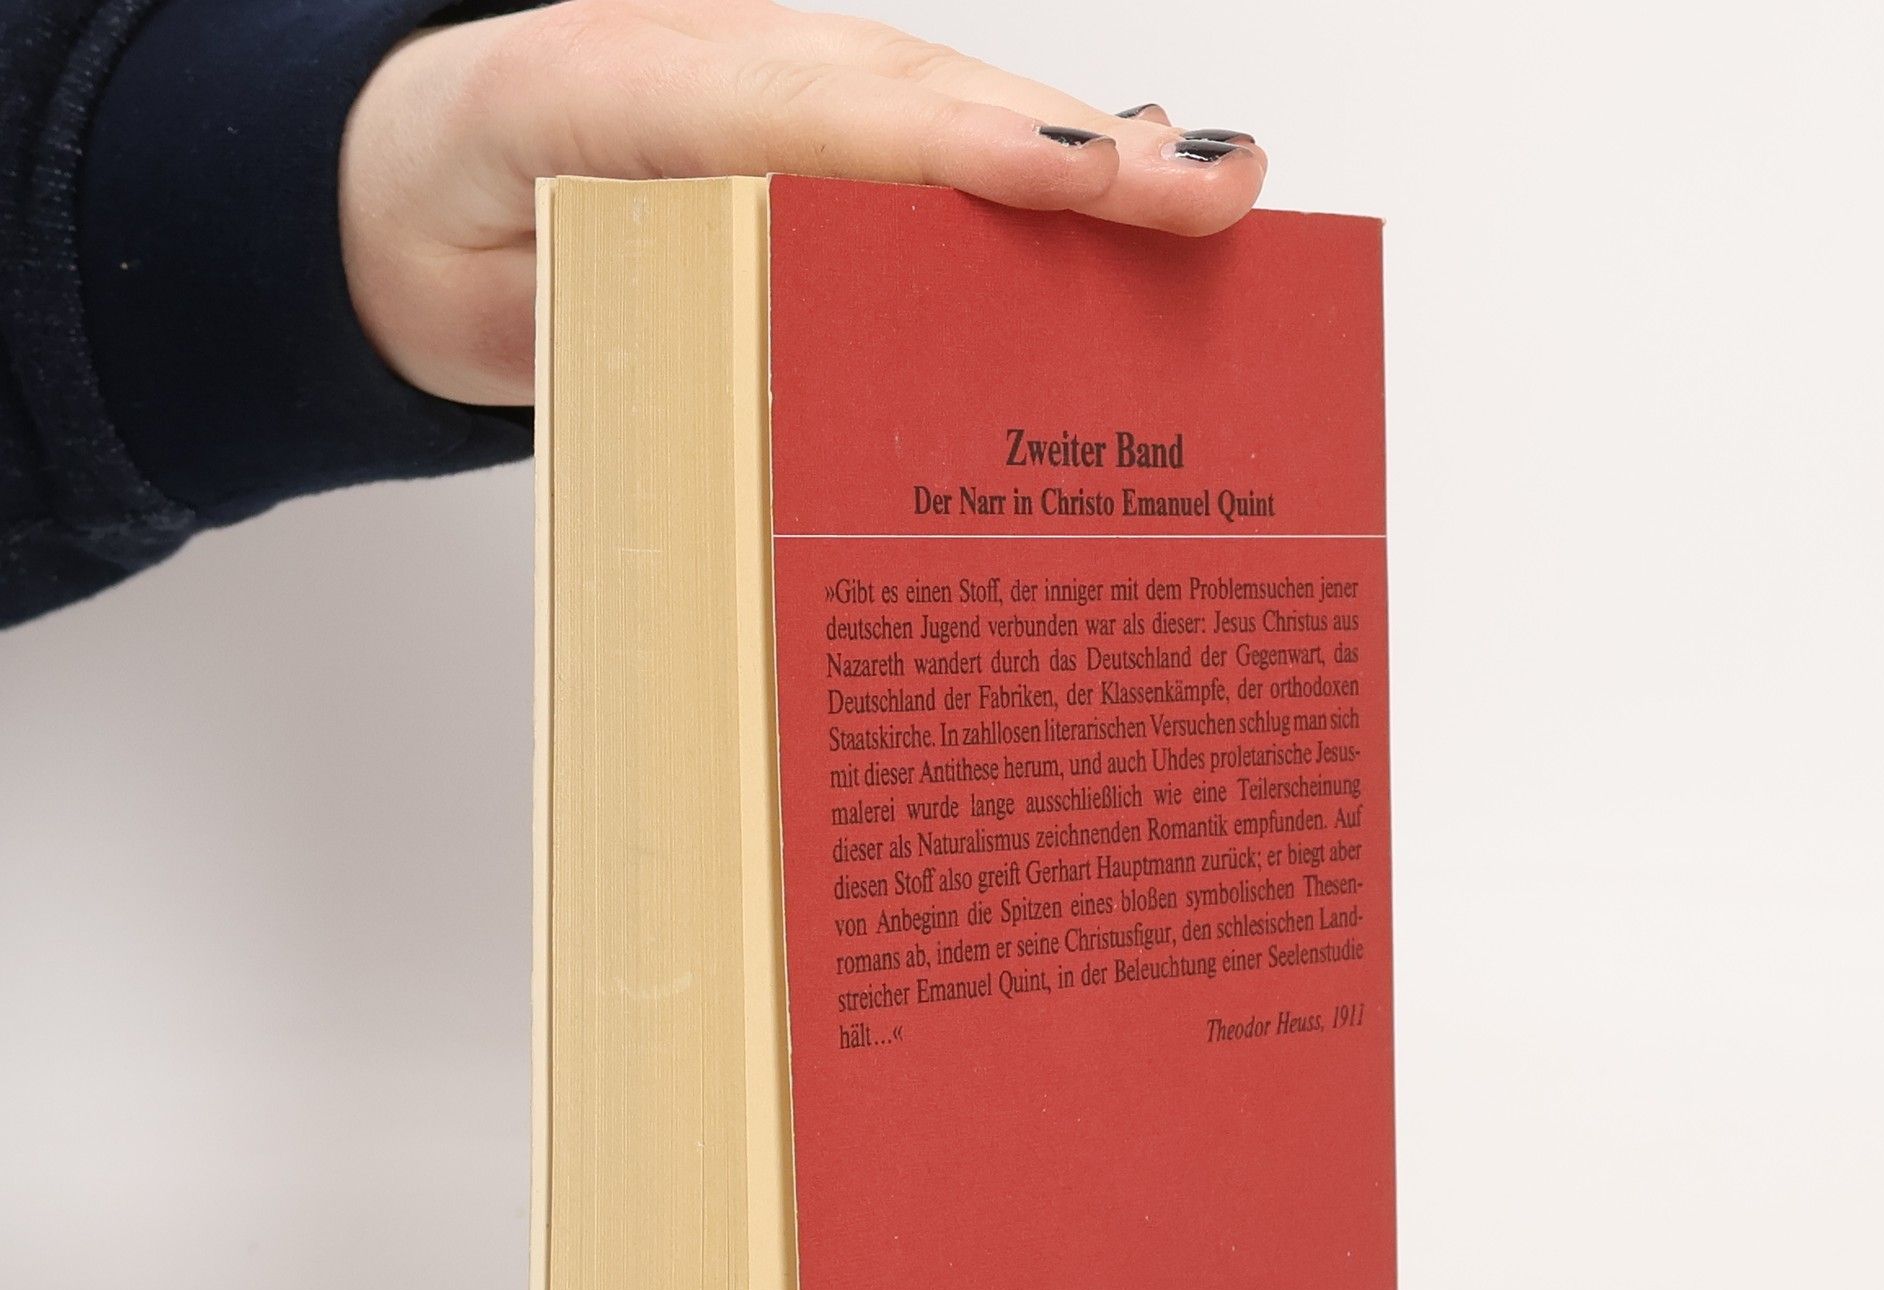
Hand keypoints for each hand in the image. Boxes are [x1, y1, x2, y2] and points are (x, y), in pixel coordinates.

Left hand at [339, 1, 1265, 405]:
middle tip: (1206, 193)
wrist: (405, 202)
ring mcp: (772, 97)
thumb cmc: (463, 226)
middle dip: (1072, 147)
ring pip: (943, 115)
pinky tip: (1117, 208)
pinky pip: (919, 150)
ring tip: (1203, 198)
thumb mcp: (510, 271)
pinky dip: (1025, 182)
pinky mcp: (803, 145)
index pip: (812, 108)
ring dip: (1080, 161)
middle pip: (920, 99)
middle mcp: (720, 71)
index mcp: (621, 85)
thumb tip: (791, 351)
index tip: (1083, 176)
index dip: (956, 142)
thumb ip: (631, 295)